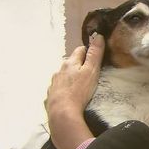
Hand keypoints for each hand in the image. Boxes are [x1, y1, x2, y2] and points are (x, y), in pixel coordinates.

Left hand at [44, 34, 104, 148]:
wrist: (62, 113)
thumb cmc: (79, 90)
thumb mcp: (91, 71)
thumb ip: (95, 54)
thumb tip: (98, 36)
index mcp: (70, 62)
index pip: (80, 50)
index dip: (89, 52)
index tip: (95, 58)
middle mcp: (59, 70)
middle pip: (71, 63)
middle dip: (79, 66)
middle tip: (89, 74)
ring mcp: (53, 83)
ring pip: (63, 76)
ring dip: (70, 78)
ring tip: (79, 87)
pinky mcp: (50, 96)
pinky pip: (58, 89)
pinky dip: (64, 90)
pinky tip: (69, 97)